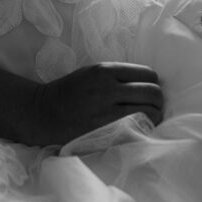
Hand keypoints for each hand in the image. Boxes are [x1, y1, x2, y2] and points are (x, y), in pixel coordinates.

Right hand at [30, 62, 163, 145]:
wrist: (43, 114)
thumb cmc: (70, 92)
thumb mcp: (92, 73)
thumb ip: (117, 76)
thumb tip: (147, 83)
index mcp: (106, 70)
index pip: (148, 74)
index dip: (153, 84)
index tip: (148, 93)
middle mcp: (108, 88)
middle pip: (153, 92)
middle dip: (158, 102)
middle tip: (153, 109)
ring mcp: (107, 111)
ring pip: (150, 111)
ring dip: (154, 117)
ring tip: (148, 121)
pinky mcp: (105, 130)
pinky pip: (137, 128)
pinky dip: (143, 130)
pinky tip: (138, 131)